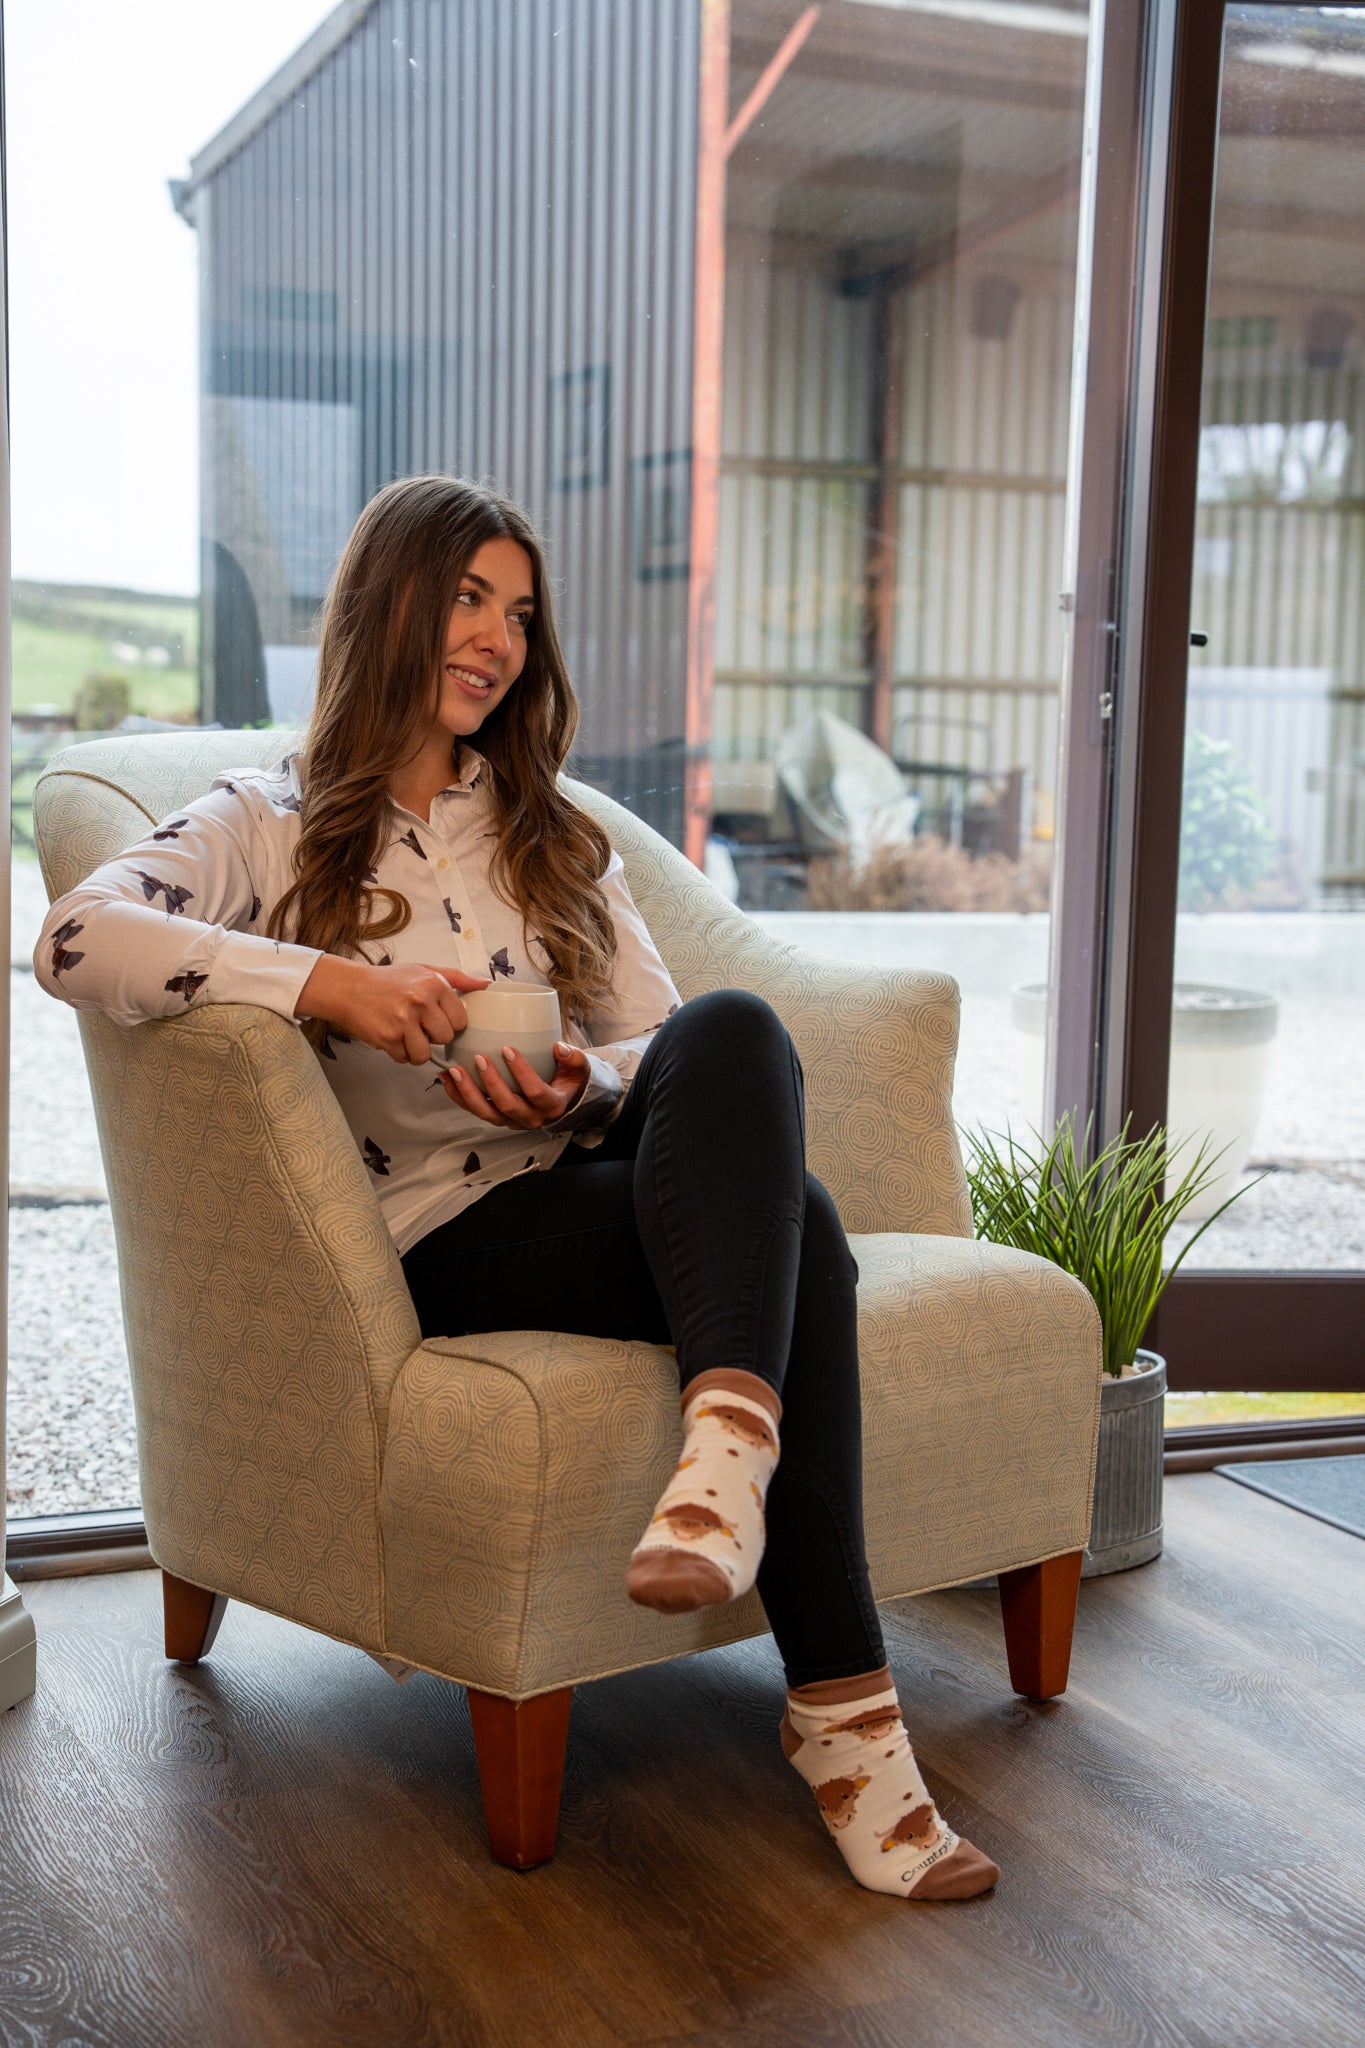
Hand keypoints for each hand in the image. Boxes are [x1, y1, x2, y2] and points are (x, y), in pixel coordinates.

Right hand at [296, 956, 490, 1063]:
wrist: (349, 988)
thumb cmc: (389, 981)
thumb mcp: (424, 970)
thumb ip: (457, 978)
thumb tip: (486, 985)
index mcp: (434, 984)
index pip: (461, 1020)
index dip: (450, 1022)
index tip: (437, 1017)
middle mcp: (420, 1001)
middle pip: (446, 1038)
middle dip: (434, 1036)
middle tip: (419, 1025)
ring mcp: (403, 1021)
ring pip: (426, 1054)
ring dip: (417, 1050)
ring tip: (406, 1034)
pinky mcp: (386, 1037)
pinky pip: (404, 1059)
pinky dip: (399, 1053)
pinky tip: (392, 1037)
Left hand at [440, 1039, 589, 1128]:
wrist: (562, 1100)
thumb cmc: (568, 1080)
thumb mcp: (579, 1068)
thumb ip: (573, 1057)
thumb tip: (558, 1047)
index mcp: (552, 1105)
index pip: (535, 1092)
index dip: (521, 1072)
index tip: (508, 1049)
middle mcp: (531, 1118)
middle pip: (507, 1106)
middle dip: (490, 1083)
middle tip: (478, 1058)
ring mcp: (511, 1121)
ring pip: (486, 1113)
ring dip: (467, 1092)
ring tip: (454, 1070)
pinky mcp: (497, 1117)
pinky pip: (474, 1110)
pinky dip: (457, 1095)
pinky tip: (446, 1078)